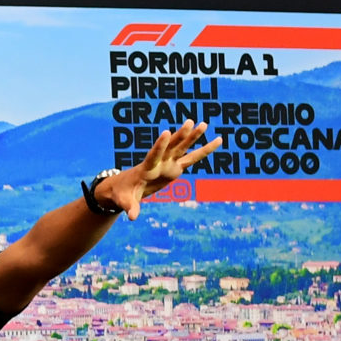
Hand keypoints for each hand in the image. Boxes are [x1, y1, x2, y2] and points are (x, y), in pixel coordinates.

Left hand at [103, 120, 221, 219]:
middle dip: (180, 136)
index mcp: (146, 169)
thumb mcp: (125, 200)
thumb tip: (131, 217)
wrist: (124, 187)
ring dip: (192, 137)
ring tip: (203, 124)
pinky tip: (218, 141)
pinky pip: (192, 159)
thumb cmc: (122, 193)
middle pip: (170, 148)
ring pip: (182, 148)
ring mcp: (168, 164)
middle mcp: (159, 163)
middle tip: (190, 122)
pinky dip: (205, 150)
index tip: (166, 132)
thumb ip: (130, 207)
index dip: (160, 145)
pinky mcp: (175, 168)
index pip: (153, 155)